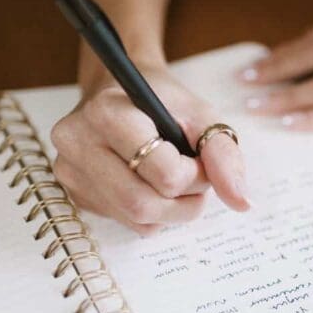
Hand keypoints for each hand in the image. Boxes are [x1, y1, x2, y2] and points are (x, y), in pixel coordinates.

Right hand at [51, 65, 248, 233]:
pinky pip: (126, 222)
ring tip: (174, 178)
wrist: (123, 91)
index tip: (198, 158)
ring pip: (137, 219)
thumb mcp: (200, 114)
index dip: (195, 175)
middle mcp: (77, 142)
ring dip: (172, 210)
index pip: (163, 173)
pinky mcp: (75, 192)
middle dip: (184, 202)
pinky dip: (152, 213)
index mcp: (106, 113)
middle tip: (194, 179)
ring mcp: (70, 171)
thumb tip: (242, 203)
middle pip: (144, 204)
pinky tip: (150, 184)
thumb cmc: (162, 100)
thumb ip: (223, 154)